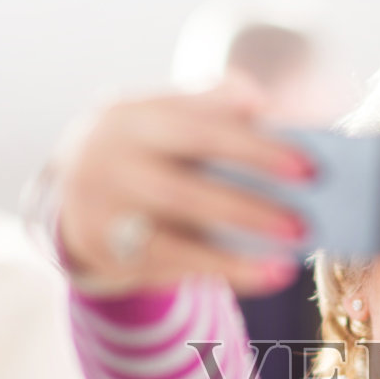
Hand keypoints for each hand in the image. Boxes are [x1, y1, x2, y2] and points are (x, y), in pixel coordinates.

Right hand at [54, 86, 311, 294]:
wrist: (71, 190)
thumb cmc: (144, 148)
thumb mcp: (164, 116)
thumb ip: (211, 107)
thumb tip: (260, 102)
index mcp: (133, 116)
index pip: (201, 130)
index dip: (255, 149)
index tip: (307, 167)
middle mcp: (109, 162)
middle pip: (184, 190)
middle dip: (247, 208)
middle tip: (302, 224)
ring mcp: (102, 211)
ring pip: (173, 240)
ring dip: (235, 256)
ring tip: (287, 263)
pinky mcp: (105, 251)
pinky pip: (169, 268)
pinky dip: (219, 273)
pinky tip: (262, 276)